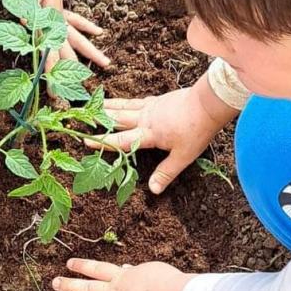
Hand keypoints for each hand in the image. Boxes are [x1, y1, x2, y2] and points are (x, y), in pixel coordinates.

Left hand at [53, 258, 194, 290]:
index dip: (83, 266)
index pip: (97, 269)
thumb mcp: (149, 269)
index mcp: (121, 277)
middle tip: (54, 283)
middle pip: (88, 288)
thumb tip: (127, 269)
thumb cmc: (165, 281)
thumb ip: (135, 271)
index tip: (69, 264)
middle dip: (70, 285)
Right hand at [99, 75, 237, 193]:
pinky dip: (124, 102)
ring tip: (94, 105)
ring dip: (108, 107)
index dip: (103, 141)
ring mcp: (150, 107)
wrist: (207, 104)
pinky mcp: (157, 100)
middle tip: (83, 118)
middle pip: (118, 119)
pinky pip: (135, 101)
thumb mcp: (183, 156)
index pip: (121, 140)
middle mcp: (145, 119)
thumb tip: (153, 190)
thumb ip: (166, 172)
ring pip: (124, 107)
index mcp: (149, 134)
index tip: (86, 141)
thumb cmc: (196, 130)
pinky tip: (122, 102)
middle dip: (100, 120)